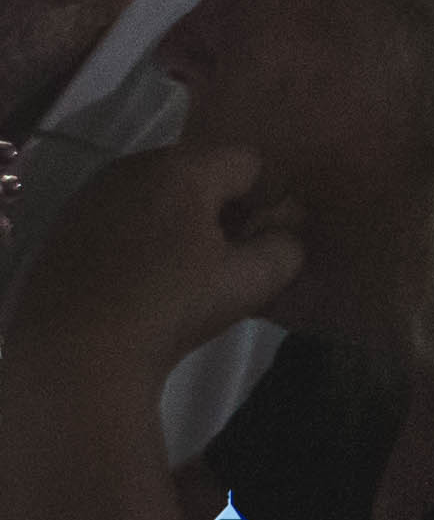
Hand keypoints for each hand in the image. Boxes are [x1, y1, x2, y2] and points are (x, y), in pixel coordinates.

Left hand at [0, 141, 302, 389]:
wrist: (74, 357)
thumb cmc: (170, 309)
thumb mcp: (251, 282)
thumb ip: (286, 245)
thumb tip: (285, 227)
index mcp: (182, 169)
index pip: (248, 162)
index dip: (263, 201)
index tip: (255, 245)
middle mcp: (132, 168)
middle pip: (197, 173)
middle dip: (217, 209)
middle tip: (219, 262)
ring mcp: (89, 197)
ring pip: (154, 195)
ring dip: (174, 223)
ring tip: (174, 275)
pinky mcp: (62, 229)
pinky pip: (117, 218)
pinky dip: (134, 239)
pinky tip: (133, 283)